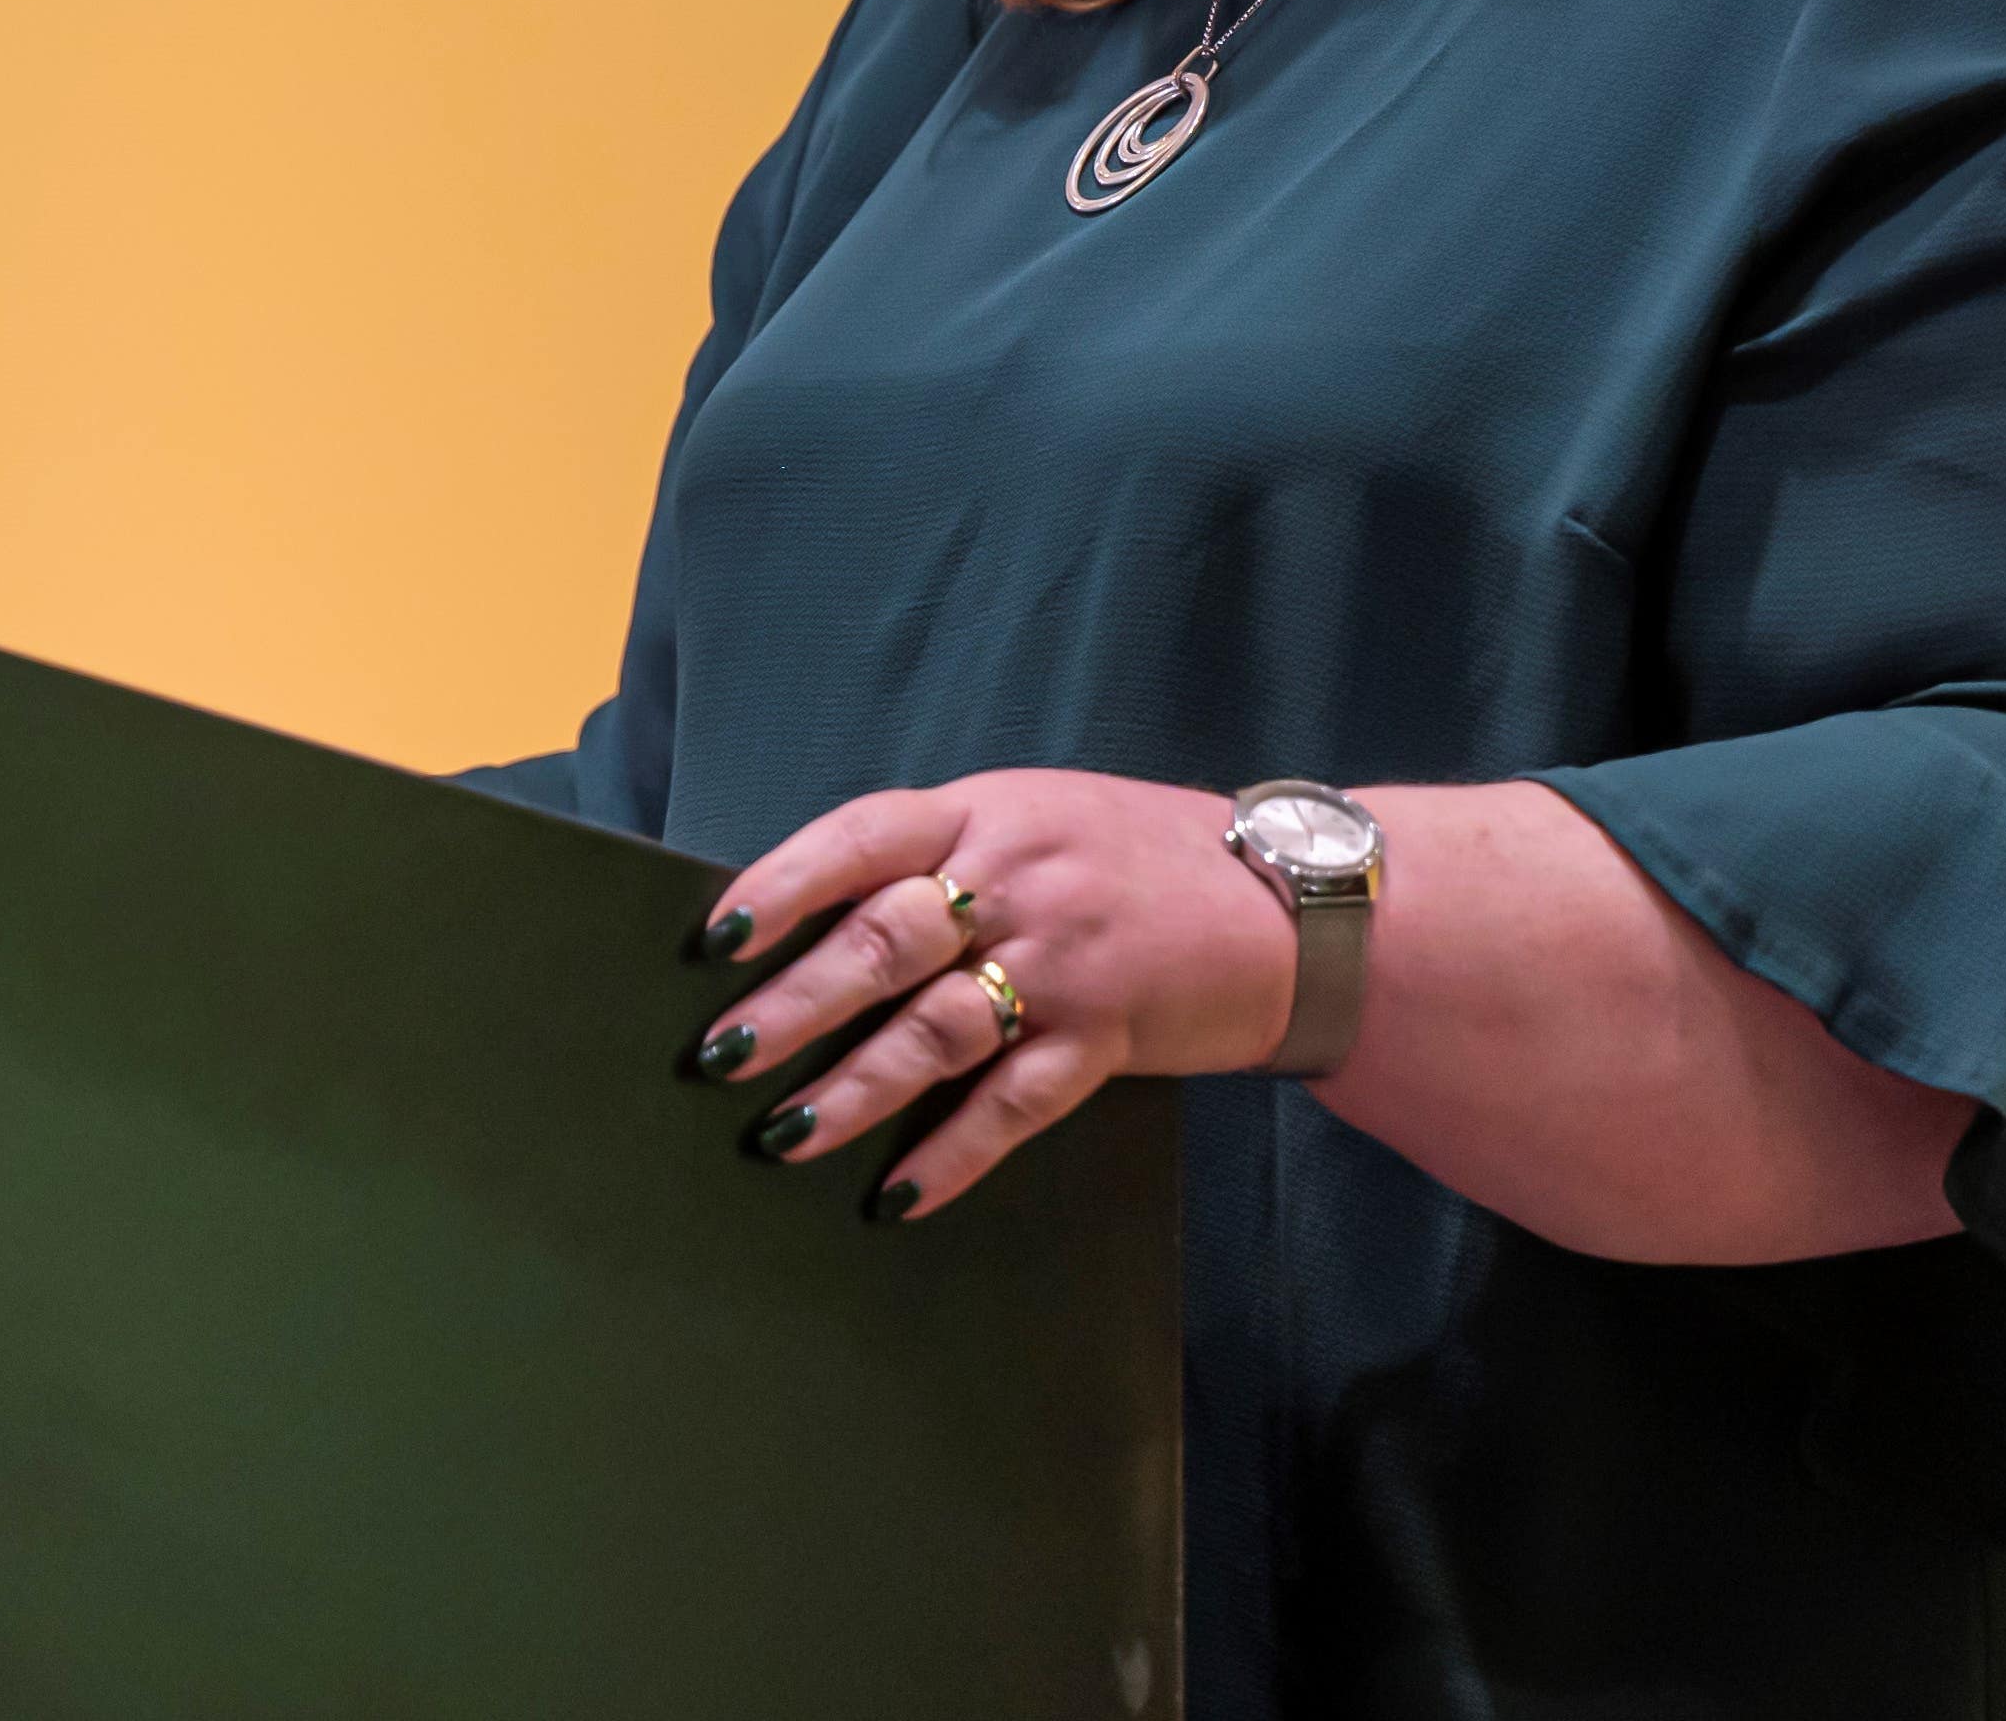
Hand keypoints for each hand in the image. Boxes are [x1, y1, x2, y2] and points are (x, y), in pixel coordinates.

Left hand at [681, 770, 1298, 1220]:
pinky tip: (897, 1193)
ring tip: (783, 1131)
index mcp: (983, 811)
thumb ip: (938, 851)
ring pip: (936, 1029)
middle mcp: (1016, 880)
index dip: (782, 885)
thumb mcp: (1031, 814)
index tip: (715, 939)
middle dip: (792, 1003)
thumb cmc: (1133, 854)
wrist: (1290, 901)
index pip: (859, 838)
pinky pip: (1015, 1103)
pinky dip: (953, 1152)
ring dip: (853, 1087)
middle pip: (883, 941)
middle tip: (719, 1054)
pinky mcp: (1107, 1036)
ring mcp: (1062, 962)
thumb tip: (813, 914)